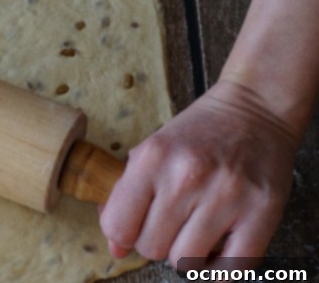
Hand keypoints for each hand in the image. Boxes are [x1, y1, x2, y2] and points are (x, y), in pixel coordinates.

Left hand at [99, 80, 297, 269]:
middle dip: (156, 240)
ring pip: (185, 261)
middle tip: (171, 222)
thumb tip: (116, 249)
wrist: (256, 110)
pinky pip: (230, 270)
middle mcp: (186, 176)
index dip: (123, 234)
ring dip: (187, 253)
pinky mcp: (262, 212)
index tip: (135, 226)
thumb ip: (126, 197)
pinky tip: (218, 247)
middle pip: (150, 248)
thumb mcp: (151, 152)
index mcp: (151, 158)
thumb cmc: (198, 133)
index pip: (117, 226)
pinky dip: (218, 269)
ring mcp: (225, 195)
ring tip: (195, 229)